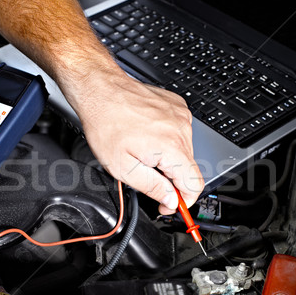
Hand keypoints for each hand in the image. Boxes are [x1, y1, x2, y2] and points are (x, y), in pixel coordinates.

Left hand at [0, 0, 203, 211]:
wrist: (100, 89)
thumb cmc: (106, 123)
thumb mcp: (123, 168)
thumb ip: (152, 187)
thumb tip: (171, 200)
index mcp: (172, 147)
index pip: (195, 184)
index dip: (184, 201)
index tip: (169, 205)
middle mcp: (182, 129)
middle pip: (188, 168)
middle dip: (170, 178)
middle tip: (145, 175)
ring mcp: (181, 115)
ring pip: (183, 150)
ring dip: (166, 158)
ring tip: (141, 149)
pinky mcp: (177, 106)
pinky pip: (179, 132)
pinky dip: (166, 140)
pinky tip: (146, 135)